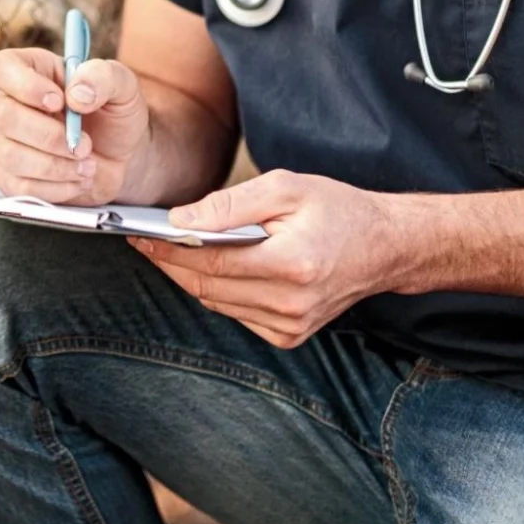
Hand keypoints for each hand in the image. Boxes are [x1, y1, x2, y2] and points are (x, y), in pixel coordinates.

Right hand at [0, 48, 151, 203]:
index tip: (58, 101)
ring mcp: (5, 141)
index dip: (23, 85)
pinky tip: (77, 178)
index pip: (0, 68)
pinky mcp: (9, 176)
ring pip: (11, 155)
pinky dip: (56, 187)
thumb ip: (103, 77)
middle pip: (5, 117)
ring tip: (87, 165)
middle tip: (84, 144)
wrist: (122, 159)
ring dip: (56, 165)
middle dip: (51, 136)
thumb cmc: (115, 116)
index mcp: (31, 70)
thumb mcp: (123, 86)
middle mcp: (10, 103)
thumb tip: (76, 95)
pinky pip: (20, 186)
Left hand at [132, 169, 401, 348]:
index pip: (211, 263)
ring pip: (216, 303)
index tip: (139, 234)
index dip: (169, 250)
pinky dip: (216, 291)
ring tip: (166, 249)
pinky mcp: (288, 336)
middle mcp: (291, 304)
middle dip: (170, 263)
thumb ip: (229, 205)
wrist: (385, 247)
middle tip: (143, 239)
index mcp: (293, 265)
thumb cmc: (338, 209)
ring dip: (188, 278)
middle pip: (208, 287)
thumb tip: (179, 222)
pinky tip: (208, 268)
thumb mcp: (286, 187)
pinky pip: (235, 313)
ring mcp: (290, 326)